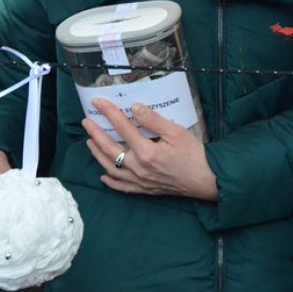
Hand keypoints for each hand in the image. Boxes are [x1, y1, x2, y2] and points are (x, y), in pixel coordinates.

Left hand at [84, 99, 218, 201]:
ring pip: (111, 168)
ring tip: (89, 142)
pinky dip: (110, 180)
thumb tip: (134, 108)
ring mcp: (139, 181)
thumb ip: (154, 120)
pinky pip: (121, 186)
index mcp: (146, 152)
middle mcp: (138, 168)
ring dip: (97, 154)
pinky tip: (103, 174)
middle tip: (86, 121)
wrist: (206, 180)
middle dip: (95, 133)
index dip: (109, 113)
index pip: (122, 128)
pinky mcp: (144, 189)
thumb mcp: (177, 132)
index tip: (98, 102)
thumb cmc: (194, 154)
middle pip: (110, 149)